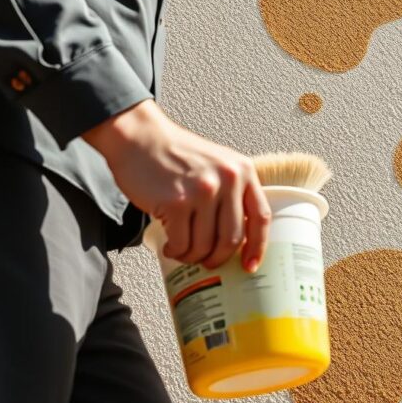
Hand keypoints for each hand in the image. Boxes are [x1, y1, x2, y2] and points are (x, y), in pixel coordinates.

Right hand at [82, 100, 270, 270]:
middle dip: (218, 258)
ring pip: (205, 245)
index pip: (261, 217)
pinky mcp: (176, 202)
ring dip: (193, 256)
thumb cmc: (176, 155)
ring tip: (183, 250)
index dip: (258, 246)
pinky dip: (176, 251)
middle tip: (207, 262)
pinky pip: (182, 243)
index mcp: (243, 171)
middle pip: (232, 238)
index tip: (250, 265)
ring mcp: (202, 191)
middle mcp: (227, 180)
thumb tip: (238, 239)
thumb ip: (232, 192)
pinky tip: (170, 246)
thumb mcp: (217, 164)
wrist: (140, 137)